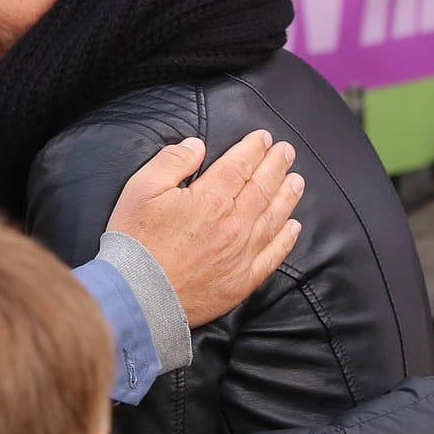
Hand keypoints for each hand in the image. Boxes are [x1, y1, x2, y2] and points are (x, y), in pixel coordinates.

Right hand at [106, 131, 303, 326]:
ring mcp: (242, 253)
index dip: (254, 149)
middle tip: (287, 152)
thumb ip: (171, 162)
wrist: (139, 295)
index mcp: (210, 199)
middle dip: (276, 166)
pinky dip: (286, 239)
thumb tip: (196, 146)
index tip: (264, 138)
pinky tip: (293, 226)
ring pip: (274, 218)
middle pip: (262, 188)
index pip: (240, 166)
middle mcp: (234, 224)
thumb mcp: (141, 189)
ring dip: (287, 196)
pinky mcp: (242, 280)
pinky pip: (273, 255)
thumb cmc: (136, 241)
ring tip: (297, 180)